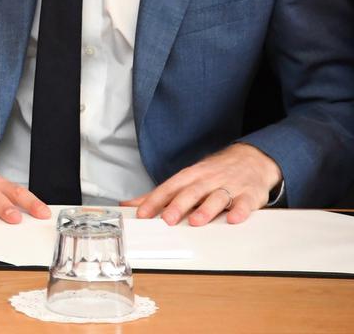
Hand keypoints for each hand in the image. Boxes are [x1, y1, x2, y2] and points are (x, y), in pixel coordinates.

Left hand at [123, 143, 282, 225]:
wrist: (251, 159)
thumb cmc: (213, 173)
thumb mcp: (186, 179)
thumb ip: (160, 194)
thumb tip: (130, 204)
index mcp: (191, 176)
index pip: (169, 187)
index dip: (155, 200)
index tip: (142, 214)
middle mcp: (208, 179)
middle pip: (191, 192)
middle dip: (178, 205)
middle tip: (167, 220)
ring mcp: (229, 186)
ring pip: (216, 197)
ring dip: (206, 209)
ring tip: (196, 221)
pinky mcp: (249, 195)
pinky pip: (244, 203)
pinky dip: (239, 211)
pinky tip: (233, 219)